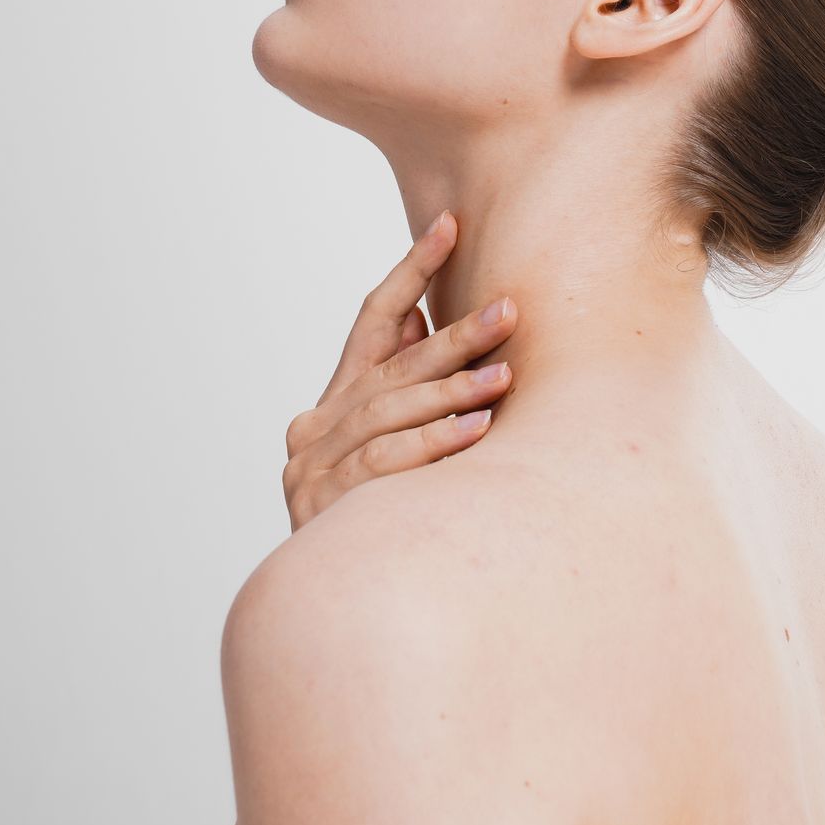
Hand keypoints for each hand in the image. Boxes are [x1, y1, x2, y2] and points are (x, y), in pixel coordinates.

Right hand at [280, 210, 516, 531]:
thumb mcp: (388, 448)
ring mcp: (315, 465)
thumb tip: (433, 323)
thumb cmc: (375, 517)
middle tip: (510, 310)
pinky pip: (386, 464)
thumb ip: (403, 390)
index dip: (412, 271)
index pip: (374, 319)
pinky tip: (475, 432)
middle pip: (395, 367)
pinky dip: (432, 445)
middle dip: (456, 336)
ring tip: (503, 378)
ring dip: (451, 392)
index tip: (450, 224)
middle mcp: (318, 426)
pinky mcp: (324, 502)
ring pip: (391, 412)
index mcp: (335, 402)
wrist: (324, 600)